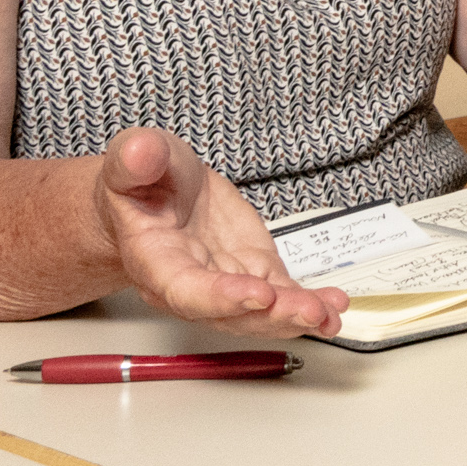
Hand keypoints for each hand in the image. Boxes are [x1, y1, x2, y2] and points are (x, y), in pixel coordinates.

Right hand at [90, 127, 346, 338]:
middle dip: (270, 314)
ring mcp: (226, 281)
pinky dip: (307, 303)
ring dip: (294, 315)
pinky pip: (280, 295)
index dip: (221, 297)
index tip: (258, 293)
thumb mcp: (134, 159)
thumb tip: (139, 151)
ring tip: (328, 314)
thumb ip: (136, 159)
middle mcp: (190, 283)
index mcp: (155, 260)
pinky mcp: (253, 272)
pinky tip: (333, 307)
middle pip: (229, 311)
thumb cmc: (143, 181)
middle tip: (308, 311)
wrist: (157, 193)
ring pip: (258, 311)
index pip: (185, 289)